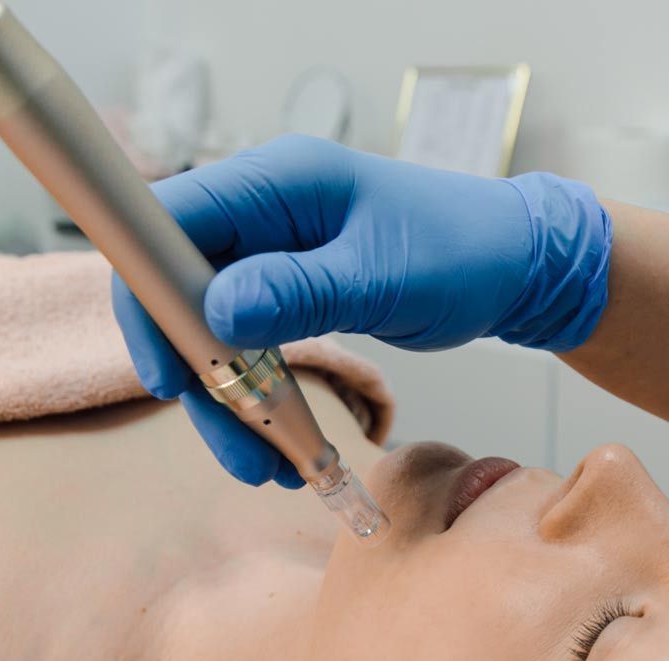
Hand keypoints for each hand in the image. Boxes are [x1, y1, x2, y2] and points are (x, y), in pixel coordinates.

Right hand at [111, 134, 611, 485]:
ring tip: (268, 469)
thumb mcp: (383, 278)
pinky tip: (280, 447)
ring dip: (229, 404)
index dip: (150, 300)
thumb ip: (299, 292)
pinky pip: (246, 345)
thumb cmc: (464, 253)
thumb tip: (216, 312)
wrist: (518, 265)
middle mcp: (262, 211)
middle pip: (179, 293)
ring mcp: (273, 251)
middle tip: (236, 446)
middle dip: (197, 376)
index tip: (168, 375)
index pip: (167, 228)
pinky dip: (257, 397)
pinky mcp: (288, 289)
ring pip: (210, 331)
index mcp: (277, 182)